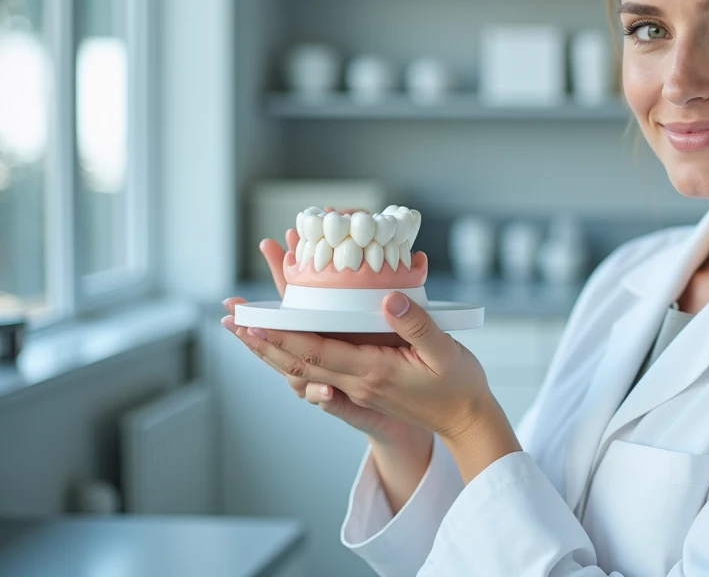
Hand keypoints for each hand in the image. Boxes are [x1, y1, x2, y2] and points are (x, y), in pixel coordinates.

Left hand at [230, 291, 513, 448]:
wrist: (465, 421)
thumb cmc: (458, 385)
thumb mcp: (445, 350)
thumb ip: (416, 323)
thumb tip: (388, 298)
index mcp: (373, 372)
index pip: (316, 350)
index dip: (282, 333)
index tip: (255, 318)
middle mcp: (357, 383)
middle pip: (297, 362)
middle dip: (262, 340)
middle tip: (232, 318)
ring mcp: (357, 388)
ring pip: (302, 370)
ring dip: (270, 350)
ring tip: (245, 330)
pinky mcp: (362, 387)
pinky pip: (318, 372)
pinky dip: (293, 358)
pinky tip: (284, 347)